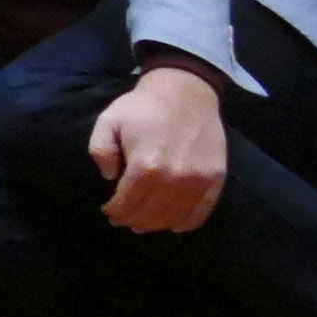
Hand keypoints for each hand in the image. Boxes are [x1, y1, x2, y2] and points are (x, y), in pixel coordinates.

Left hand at [93, 64, 229, 232]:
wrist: (185, 91)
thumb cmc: (143, 107)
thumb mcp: (109, 121)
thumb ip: (100, 151)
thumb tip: (110, 178)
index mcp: (145, 165)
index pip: (127, 202)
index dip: (115, 211)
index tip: (109, 212)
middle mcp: (174, 178)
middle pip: (150, 214)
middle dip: (132, 220)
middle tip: (123, 220)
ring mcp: (198, 180)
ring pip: (174, 217)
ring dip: (156, 224)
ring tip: (143, 224)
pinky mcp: (215, 179)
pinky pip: (202, 212)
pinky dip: (187, 223)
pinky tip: (174, 225)